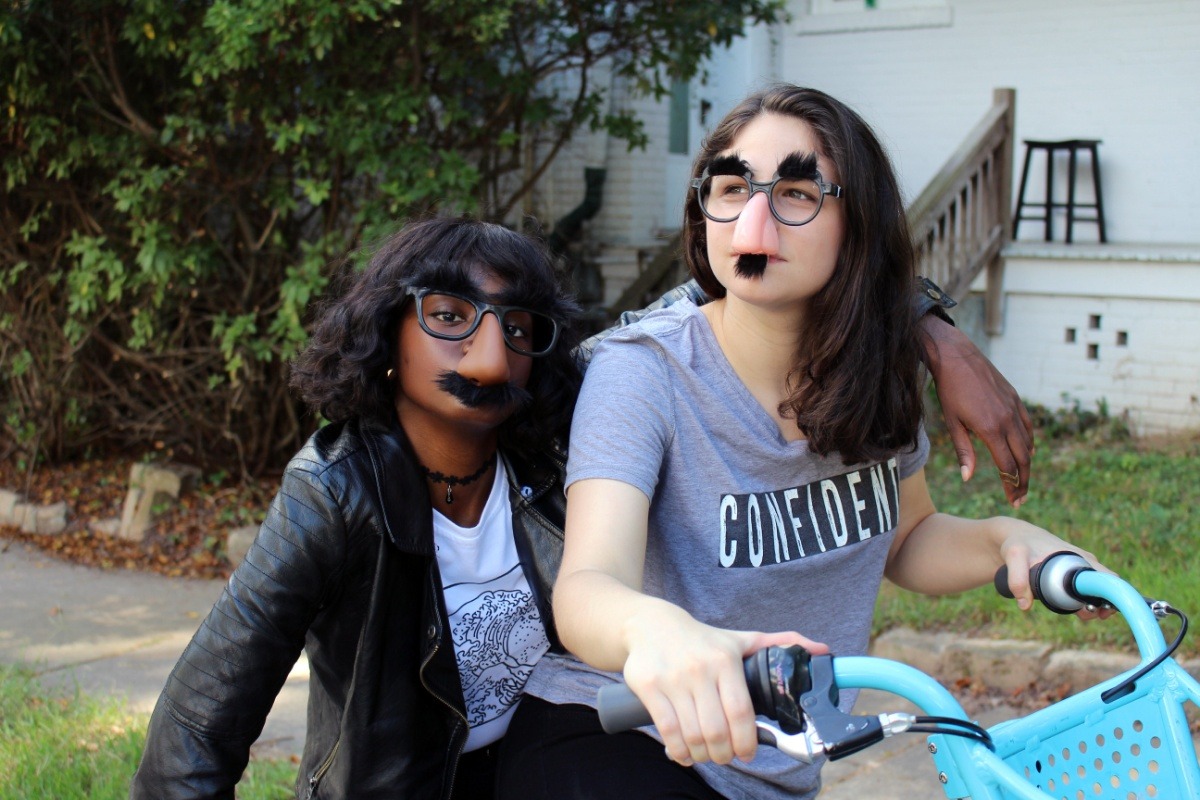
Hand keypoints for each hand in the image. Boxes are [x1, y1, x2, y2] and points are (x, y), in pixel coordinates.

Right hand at [622, 618, 827, 766]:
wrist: (652, 625)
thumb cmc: (702, 639)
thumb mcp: (741, 639)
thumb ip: (780, 644)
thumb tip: (821, 650)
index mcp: (725, 659)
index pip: (741, 712)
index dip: (746, 741)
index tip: (748, 753)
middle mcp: (699, 668)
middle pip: (716, 730)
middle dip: (724, 753)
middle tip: (726, 756)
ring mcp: (672, 678)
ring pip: (692, 734)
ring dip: (702, 755)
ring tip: (707, 755)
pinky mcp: (648, 686)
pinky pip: (667, 730)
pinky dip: (678, 751)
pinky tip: (684, 753)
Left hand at [920, 316, 1033, 507]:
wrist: (957, 357)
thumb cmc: (949, 390)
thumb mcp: (952, 423)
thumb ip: (963, 451)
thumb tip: (967, 478)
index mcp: (991, 429)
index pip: (1007, 466)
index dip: (1011, 486)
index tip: (1012, 500)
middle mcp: (1008, 420)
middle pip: (1023, 459)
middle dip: (1023, 481)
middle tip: (1020, 498)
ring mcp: (1014, 408)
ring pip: (1027, 443)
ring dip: (1027, 465)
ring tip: (1022, 480)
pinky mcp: (1015, 398)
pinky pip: (1028, 426)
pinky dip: (1030, 442)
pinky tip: (1028, 452)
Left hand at [997, 522, 1114, 620]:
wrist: (1016, 536)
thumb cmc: (1019, 544)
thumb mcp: (1015, 557)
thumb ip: (1018, 579)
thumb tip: (1026, 606)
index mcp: (1080, 558)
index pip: (1109, 579)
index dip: (1112, 598)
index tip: (1101, 612)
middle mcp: (1084, 564)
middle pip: (1103, 589)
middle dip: (1100, 606)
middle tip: (1082, 614)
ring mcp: (1079, 570)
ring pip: (1094, 593)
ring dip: (1090, 606)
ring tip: (1078, 613)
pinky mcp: (1071, 576)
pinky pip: (1084, 592)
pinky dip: (1082, 602)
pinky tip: (1073, 609)